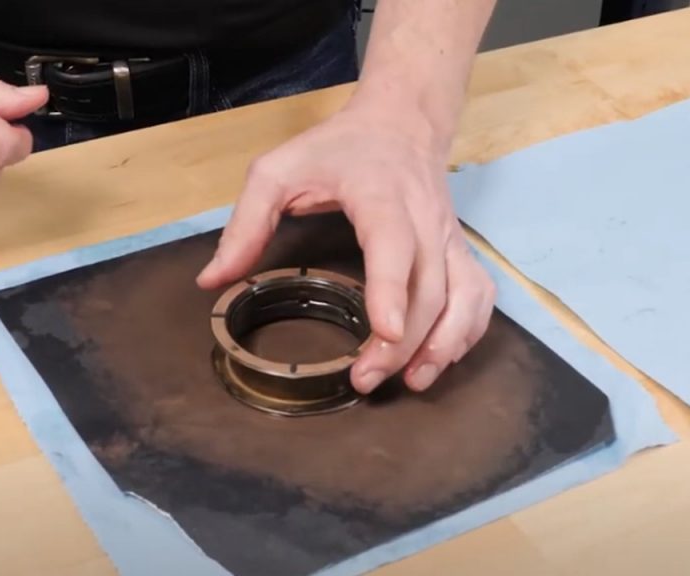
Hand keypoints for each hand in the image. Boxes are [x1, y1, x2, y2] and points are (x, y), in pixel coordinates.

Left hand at [196, 106, 494, 392]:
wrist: (401, 122)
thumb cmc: (336, 148)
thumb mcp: (277, 171)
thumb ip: (245, 224)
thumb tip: (212, 282)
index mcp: (380, 195)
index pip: (393, 245)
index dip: (391, 289)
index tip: (385, 331)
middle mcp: (425, 219)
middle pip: (429, 286)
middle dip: (404, 341)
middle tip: (366, 380)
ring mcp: (450, 237)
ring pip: (464, 297)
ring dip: (445, 344)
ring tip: (414, 382)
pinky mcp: (460, 250)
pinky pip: (477, 297)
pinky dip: (466, 333)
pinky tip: (438, 359)